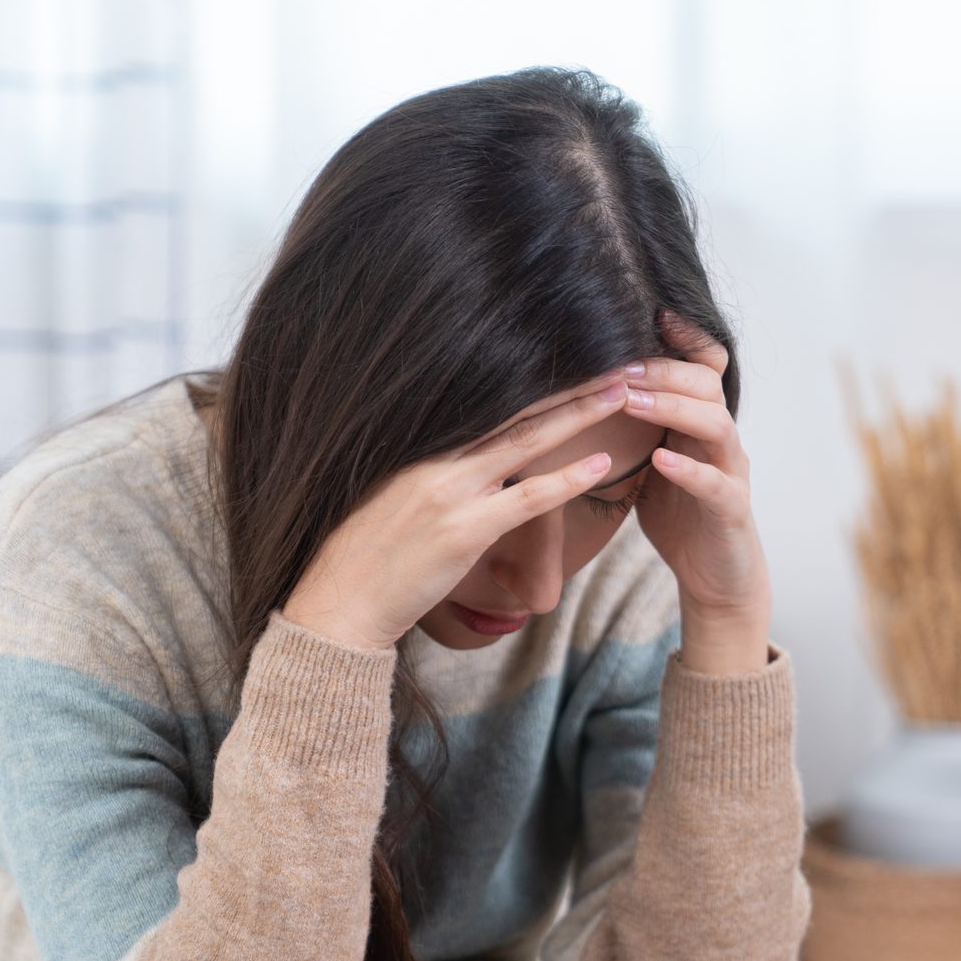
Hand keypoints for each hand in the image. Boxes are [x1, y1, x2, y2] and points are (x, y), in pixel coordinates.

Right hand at [283, 372, 636, 652]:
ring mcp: (450, 492)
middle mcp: (436, 458)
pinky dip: (568, 479)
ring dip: (578, 415)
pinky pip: (528, 499)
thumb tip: (477, 455)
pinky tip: (602, 463)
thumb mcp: (398, 494)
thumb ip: (438, 469)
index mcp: (421, 445)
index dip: (535, 379)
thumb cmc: (370, 554)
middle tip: (613, 359)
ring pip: (527, 442)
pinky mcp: (464, 530)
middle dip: (568, 384)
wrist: (341, 602)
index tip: (573, 358)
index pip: (490, 400)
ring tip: (620, 392)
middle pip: (515, 409)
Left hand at [623, 310, 772, 670]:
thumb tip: (584, 388)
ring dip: (672, 408)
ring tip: (632, 400)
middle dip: (662, 369)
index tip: (646, 311)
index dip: (681, 336)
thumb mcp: (653, 460)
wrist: (716, 576)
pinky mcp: (732, 512)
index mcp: (700, 423)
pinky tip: (661, 462)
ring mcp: (732, 473)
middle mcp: (721, 440)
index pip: (701, 366)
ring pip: (716, 425)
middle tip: (618, 364)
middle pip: (707, 385)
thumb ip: (636, 425)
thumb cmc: (681, 516)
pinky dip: (689, 471)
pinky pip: (717, 485)